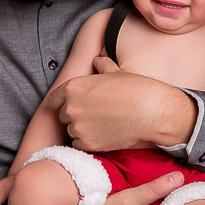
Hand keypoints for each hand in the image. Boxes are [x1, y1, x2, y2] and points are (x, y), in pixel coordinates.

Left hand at [46, 59, 195, 151]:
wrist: (151, 111)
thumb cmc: (135, 90)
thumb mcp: (116, 73)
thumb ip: (102, 66)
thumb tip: (98, 59)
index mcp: (74, 87)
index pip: (53, 98)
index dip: (61, 102)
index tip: (68, 106)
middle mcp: (71, 107)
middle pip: (63, 115)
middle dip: (75, 115)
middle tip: (93, 115)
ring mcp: (78, 127)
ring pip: (71, 131)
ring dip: (81, 129)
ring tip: (101, 125)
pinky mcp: (88, 143)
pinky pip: (79, 145)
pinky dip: (88, 142)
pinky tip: (102, 135)